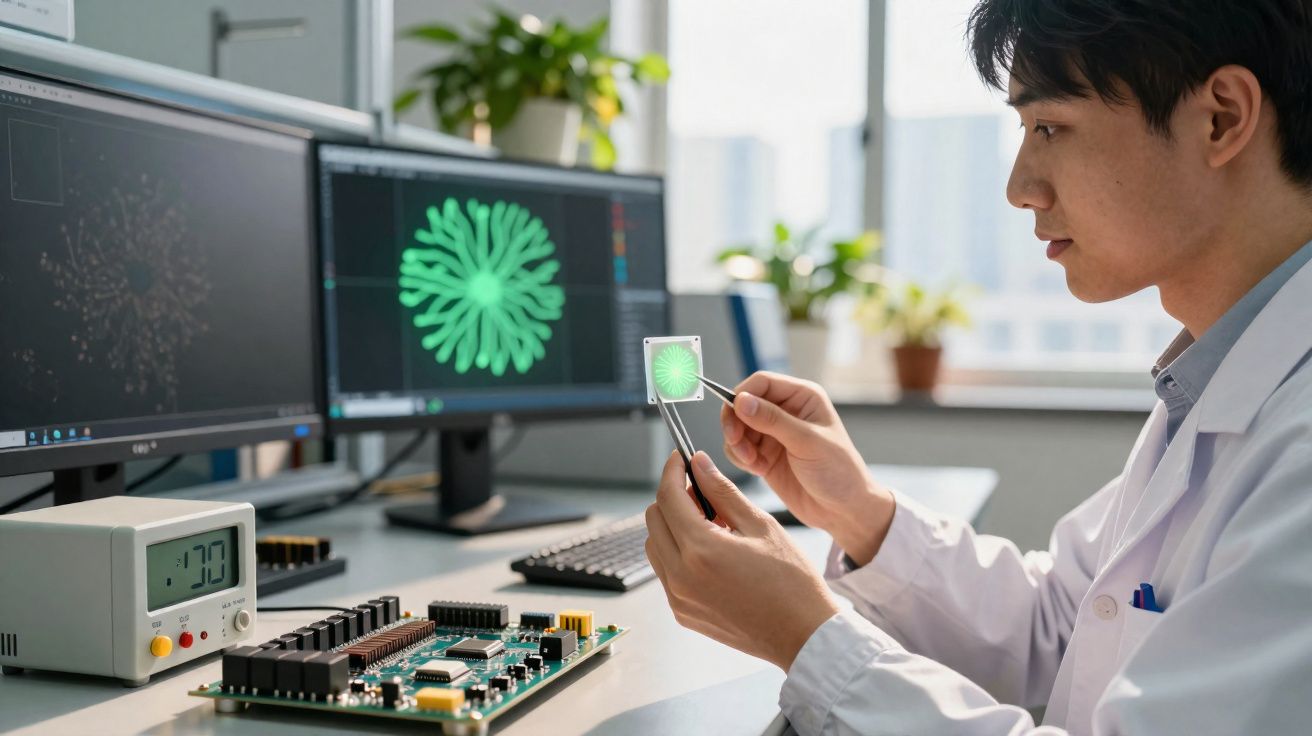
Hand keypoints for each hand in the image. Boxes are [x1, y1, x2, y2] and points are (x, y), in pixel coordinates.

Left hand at [645, 450, 840, 670]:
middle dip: (673, 498)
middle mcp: (681, 576)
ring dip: (673, 526)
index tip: (681, 459)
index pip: (668, 497)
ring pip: (655, 546)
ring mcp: (679, 598)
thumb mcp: (760, 525)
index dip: (672, 472)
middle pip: (654, 519)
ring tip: (711, 525)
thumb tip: (699, 464)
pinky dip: (678, 553)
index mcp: (701, 550)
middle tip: (703, 493)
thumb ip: (723, 492)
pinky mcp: (683, 613)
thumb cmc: (792, 581)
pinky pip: (666, 572)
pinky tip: (711, 552)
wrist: (803, 635)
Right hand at [721, 372, 894, 565]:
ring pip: (738, 427)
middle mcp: (786, 411)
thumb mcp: (807, 442)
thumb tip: (741, 400)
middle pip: (743, 403)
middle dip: (735, 422)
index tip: (735, 416)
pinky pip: (739, 448)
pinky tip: (758, 470)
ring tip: (752, 462)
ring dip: (737, 444)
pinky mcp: (765, 455)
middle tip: (736, 442)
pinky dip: (740, 458)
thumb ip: (773, 420)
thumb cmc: (838, 471)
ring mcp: (773, 434)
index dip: (743, 395)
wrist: (843, 510)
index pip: (761, 382)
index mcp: (802, 397)